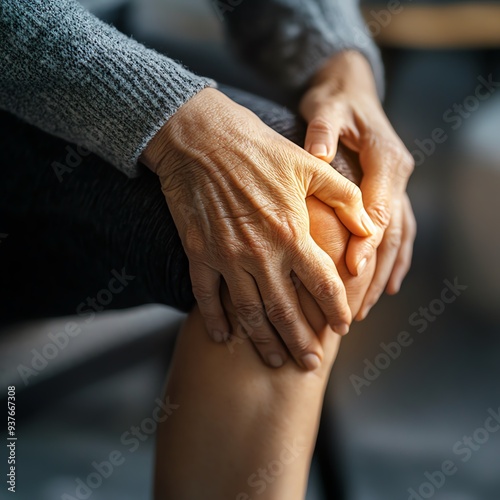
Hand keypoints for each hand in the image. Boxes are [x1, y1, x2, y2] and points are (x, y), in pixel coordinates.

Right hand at [141, 88, 374, 369]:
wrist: (200, 138)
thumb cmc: (258, 148)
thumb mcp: (310, 165)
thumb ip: (345, 198)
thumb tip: (369, 227)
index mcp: (292, 233)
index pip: (323, 284)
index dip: (336, 309)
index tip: (342, 326)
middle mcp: (261, 253)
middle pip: (286, 311)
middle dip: (301, 341)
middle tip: (310, 363)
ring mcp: (227, 257)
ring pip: (249, 312)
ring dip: (263, 341)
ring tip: (274, 362)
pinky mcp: (198, 253)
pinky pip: (206, 297)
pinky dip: (215, 321)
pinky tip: (225, 338)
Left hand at [299, 50, 415, 308]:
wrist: (352, 91)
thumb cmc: (336, 101)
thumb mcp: (328, 108)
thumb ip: (324, 131)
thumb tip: (319, 155)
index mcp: (386, 159)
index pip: (379, 208)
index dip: (367, 240)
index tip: (352, 269)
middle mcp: (398, 176)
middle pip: (390, 232)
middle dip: (373, 270)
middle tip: (355, 305)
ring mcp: (397, 187)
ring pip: (396, 238)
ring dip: (382, 273)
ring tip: (364, 306)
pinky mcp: (390, 194)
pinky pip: (399, 233)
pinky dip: (394, 260)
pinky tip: (387, 285)